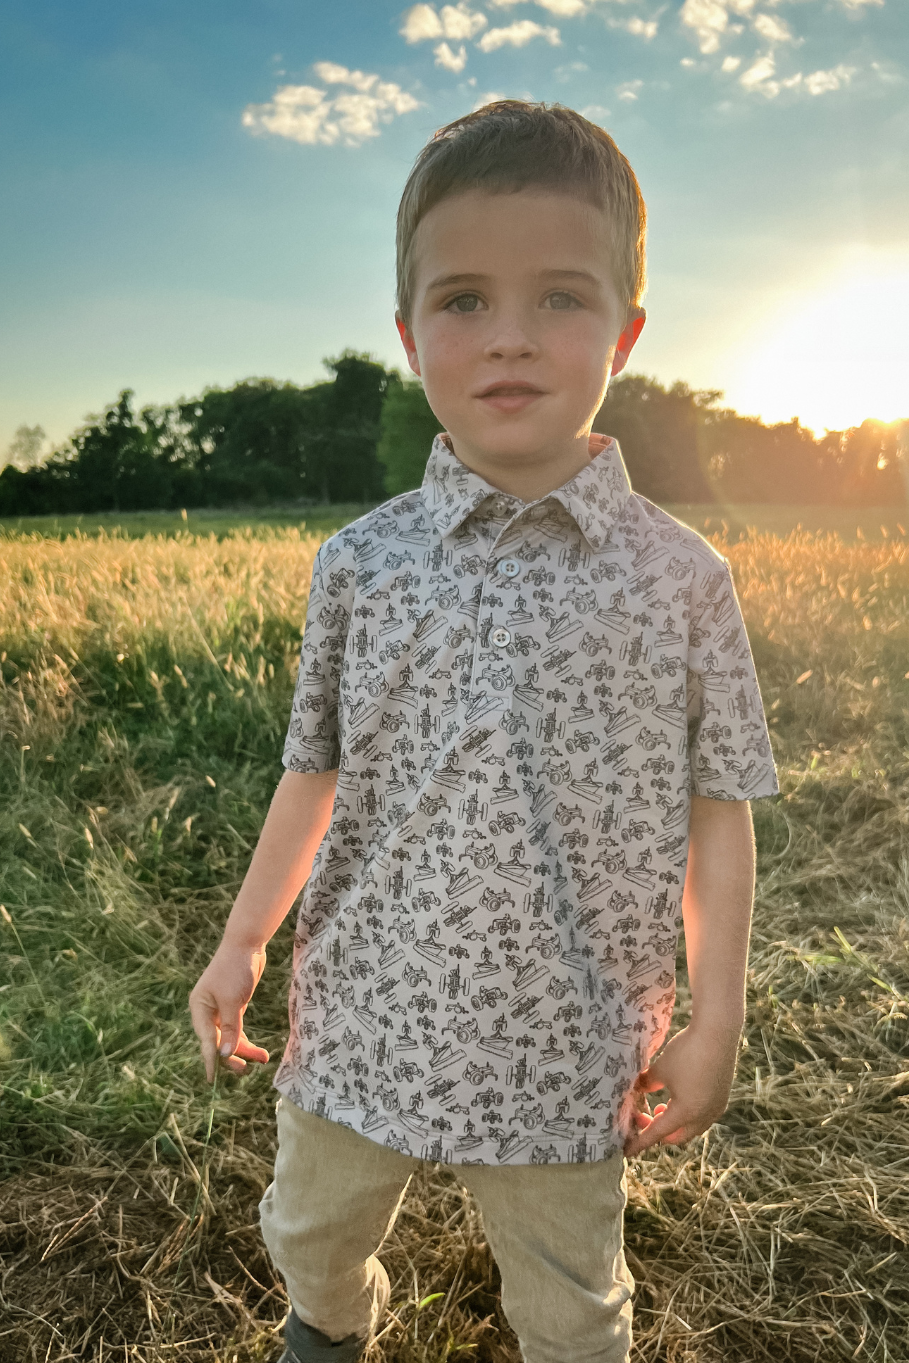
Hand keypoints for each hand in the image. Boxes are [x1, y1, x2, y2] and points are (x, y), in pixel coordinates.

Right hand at [189, 941, 269, 1082]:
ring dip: (244, 1049)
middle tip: (246, 1069)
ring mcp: (220, 1010)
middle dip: (231, 1056)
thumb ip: (229, 1028)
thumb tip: (224, 1054)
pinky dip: (246, 1040)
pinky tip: (259, 1051)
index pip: (205, 1041)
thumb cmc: (235, 969)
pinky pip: (237, 1030)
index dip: (210, 1061)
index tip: (212, 1081)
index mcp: (199, 1009)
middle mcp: (207, 1011)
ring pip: (229, 1038)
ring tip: (263, 1059)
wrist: (247, 944)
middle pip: (216, 1042)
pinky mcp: (233, 1007)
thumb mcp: (233, 1001)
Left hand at [623, 1023, 740, 1157]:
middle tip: (642, 1116)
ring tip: (660, 1107)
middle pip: (677, 1136)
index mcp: (686, 1113)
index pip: (657, 1134)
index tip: (626, 1151)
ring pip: (691, 1127)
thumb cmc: (686, 1052)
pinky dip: (688, 1114)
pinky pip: (702, 1116)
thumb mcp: (660, 1069)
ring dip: (674, 1123)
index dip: (640, 1142)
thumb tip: (638, 1089)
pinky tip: (679, 1099)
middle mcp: (704, 1116)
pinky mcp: (722, 1097)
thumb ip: (646, 1084)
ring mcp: (716, 1108)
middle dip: (658, 1131)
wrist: (718, 1033)